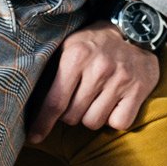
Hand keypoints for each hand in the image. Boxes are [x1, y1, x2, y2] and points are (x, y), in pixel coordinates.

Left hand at [27, 20, 159, 141]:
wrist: (134, 28)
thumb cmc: (93, 42)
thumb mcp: (68, 44)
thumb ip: (51, 68)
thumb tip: (28, 98)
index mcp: (76, 55)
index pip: (55, 101)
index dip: (43, 122)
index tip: (34, 137)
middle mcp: (98, 68)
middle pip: (73, 116)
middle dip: (70, 114)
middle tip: (76, 99)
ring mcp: (120, 80)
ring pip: (94, 122)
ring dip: (91, 116)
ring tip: (95, 98)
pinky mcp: (138, 90)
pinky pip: (119, 123)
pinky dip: (114, 119)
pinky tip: (113, 102)